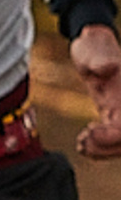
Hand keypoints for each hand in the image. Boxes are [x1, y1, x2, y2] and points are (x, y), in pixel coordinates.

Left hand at [72, 24, 120, 159]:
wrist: (93, 50)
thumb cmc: (94, 49)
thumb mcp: (95, 51)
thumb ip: (101, 59)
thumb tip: (107, 68)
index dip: (113, 136)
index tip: (89, 130)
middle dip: (108, 147)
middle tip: (83, 138)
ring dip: (103, 150)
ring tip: (82, 142)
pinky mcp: (117, 119)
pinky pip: (115, 142)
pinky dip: (100, 148)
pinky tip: (83, 142)